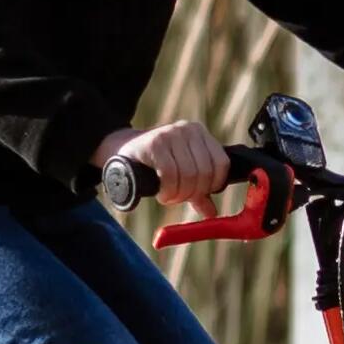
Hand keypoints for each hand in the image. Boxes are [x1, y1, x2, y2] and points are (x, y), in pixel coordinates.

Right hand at [97, 120, 229, 204]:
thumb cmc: (156, 165)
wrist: (122, 152)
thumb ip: (199, 192)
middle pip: (205, 171)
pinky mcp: (153, 143)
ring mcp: (170, 134)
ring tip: (169, 196)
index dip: (213, 185)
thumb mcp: (181, 174)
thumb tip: (212, 213)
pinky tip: (162, 193)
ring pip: (189, 174)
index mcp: (200, 133)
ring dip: (179, 194)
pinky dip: (168, 191)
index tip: (200, 194)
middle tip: (179, 199)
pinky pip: (170, 174)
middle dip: (193, 193)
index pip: (221, 163)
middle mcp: (187, 130)